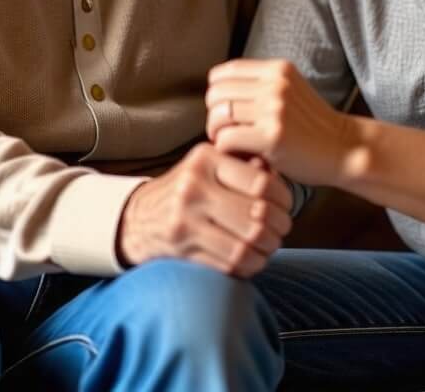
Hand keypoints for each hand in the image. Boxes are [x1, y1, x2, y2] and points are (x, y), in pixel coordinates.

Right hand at [115, 142, 291, 276]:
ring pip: (245, 244)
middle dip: (278, 228)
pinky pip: (228, 264)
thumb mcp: (208, 165)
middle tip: (282, 230)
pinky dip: (248, 266)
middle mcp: (194, 186)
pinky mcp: (181, 248)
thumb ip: (242, 164)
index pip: (260, 181)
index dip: (283, 198)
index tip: (286, 206)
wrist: (137, 216)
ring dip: (266, 251)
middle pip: (256, 215)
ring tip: (270, 247)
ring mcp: (186, 219)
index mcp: (206, 158)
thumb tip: (278, 177)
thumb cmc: (187, 188)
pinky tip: (252, 260)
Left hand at [206, 59, 349, 186]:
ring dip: (218, 133)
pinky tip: (241, 155)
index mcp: (278, 68)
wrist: (346, 149)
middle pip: (216, 93)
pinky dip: (226, 150)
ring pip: (218, 116)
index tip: (225, 110)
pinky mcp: (272, 137)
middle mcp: (275, 84)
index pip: (225, 72)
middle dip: (214, 114)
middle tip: (225, 131)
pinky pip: (227, 139)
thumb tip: (217, 90)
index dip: (216, 92)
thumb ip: (261, 85)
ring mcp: (274, 109)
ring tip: (232, 143)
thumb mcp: (290, 90)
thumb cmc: (313, 125)